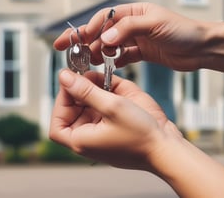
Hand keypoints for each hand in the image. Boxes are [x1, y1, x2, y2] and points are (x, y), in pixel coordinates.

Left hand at [49, 69, 182, 169]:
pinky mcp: (114, 126)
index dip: (61, 101)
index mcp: (81, 139)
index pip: (57, 121)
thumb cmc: (141, 136)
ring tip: (105, 80)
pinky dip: (106, 94)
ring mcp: (102, 131)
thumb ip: (86, 90)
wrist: (166, 148)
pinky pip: (103, 107)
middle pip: (72, 111)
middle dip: (80, 91)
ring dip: (94, 90)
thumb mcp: (111, 106)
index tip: (71, 84)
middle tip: (91, 76)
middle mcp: (89, 136)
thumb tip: (65, 77)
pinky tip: (114, 87)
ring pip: (88, 106)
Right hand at [54, 2, 208, 70]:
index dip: (90, 27)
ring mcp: (136, 39)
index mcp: (134, 11)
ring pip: (109, 45)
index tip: (79, 39)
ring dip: (96, 53)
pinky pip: (121, 57)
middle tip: (65, 48)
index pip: (105, 17)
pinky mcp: (141, 53)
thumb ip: (128, 28)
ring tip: (84, 62)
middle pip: (102, 31)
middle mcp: (132, 24)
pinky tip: (103, 68)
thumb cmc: (183, 31)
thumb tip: (104, 36)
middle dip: (84, 39)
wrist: (202, 48)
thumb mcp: (155, 24)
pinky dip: (111, 62)